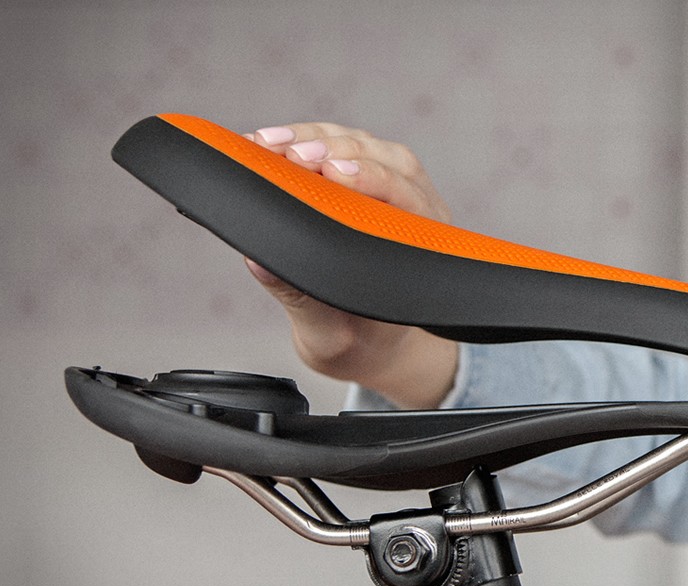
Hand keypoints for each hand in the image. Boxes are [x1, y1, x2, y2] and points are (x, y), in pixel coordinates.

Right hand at [243, 123, 457, 409]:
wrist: (371, 342)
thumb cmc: (359, 338)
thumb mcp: (331, 334)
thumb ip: (300, 298)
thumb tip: (260, 261)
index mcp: (422, 249)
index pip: (407, 198)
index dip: (371, 178)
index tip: (332, 171)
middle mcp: (416, 210)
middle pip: (384, 158)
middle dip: (333, 149)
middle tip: (288, 151)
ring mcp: (393, 188)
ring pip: (361, 144)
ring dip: (314, 137)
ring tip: (267, 142)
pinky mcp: (365, 178)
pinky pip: (340, 147)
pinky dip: (304, 140)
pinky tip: (267, 144)